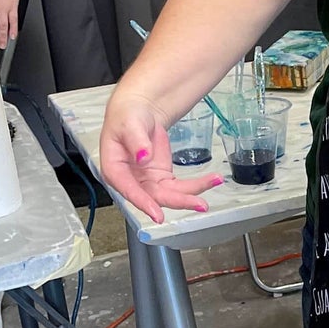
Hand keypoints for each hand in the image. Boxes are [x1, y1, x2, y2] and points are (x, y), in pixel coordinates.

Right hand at [99, 90, 221, 222]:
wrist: (140, 112)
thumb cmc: (127, 117)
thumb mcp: (130, 124)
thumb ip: (136, 141)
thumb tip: (143, 156)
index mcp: (115, 170)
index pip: (129, 190)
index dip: (143, 203)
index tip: (157, 215)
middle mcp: (131, 180)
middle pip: (155, 196)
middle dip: (179, 201)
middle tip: (199, 204)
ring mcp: (148, 181)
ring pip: (170, 195)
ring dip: (192, 194)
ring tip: (213, 183)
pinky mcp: (162, 178)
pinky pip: (180, 187)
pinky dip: (196, 185)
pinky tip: (212, 180)